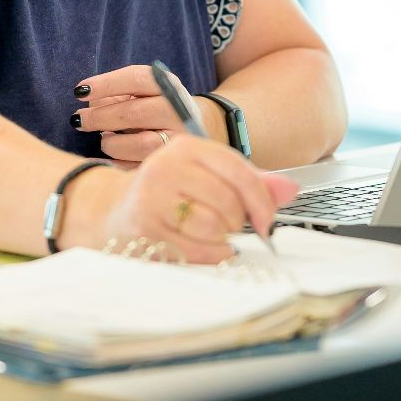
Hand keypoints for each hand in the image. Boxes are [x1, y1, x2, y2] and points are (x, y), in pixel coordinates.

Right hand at [61, 136, 298, 264]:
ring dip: (220, 238)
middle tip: (226, 224)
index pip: (238, 171)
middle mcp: (166, 166)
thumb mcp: (207, 177)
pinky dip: (208, 254)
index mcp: (186, 147)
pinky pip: (196, 249)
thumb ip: (250, 183)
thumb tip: (290, 190)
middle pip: (229, 201)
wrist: (110, 211)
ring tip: (206, 232)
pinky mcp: (144, 227)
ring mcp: (152, 197)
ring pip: (214, 225)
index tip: (268, 221)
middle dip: (237, 221)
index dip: (261, 200)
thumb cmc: (167, 194)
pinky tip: (200, 246)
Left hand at [72, 65, 225, 163]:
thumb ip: (116, 94)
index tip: (79, 91)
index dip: (106, 84)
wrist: (195, 125)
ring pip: (139, 144)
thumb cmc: (154, 105)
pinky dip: (120, 161)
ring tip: (103, 138)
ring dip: (112, 142)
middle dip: (100, 117)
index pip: (136, 78)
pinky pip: (140, 167)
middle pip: (134, 113)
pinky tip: (113, 155)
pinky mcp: (174, 163)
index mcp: (168, 86)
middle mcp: (178, 111)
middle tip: (78, 119)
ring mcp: (179, 139)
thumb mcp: (141, 92)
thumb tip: (89, 105)